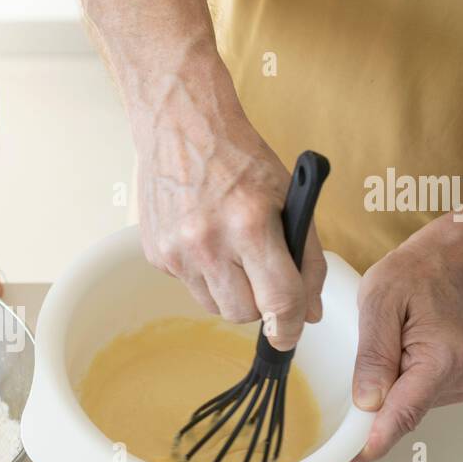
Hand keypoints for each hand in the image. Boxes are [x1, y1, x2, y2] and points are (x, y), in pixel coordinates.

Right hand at [136, 109, 326, 349]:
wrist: (180, 126)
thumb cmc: (240, 157)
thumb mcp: (287, 197)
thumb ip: (306, 257)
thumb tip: (307, 313)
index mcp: (249, 224)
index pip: (278, 300)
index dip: (289, 326)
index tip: (290, 335)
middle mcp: (207, 242)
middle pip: (243, 313)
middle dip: (260, 304)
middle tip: (263, 274)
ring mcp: (176, 251)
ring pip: (214, 306)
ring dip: (231, 292)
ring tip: (232, 252)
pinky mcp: (155, 254)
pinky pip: (189, 286)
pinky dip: (204, 274)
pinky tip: (205, 238)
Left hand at [348, 241, 462, 461]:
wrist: (447, 265)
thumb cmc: (415, 276)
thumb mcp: (379, 303)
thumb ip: (374, 355)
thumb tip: (367, 402)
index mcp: (441, 358)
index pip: (404, 412)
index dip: (373, 440)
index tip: (349, 461)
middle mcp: (457, 376)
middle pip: (402, 414)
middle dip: (370, 411)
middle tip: (347, 387)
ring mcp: (458, 383)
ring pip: (404, 408)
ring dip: (384, 393)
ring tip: (383, 348)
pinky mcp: (451, 385)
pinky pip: (411, 398)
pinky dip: (395, 388)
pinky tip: (395, 358)